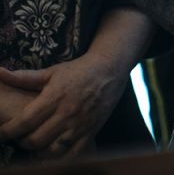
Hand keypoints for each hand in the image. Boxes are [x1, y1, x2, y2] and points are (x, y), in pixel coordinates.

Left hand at [0, 54, 127, 158]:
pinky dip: (58, 157)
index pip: (24, 121)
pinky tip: (51, 151)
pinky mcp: (92, 131)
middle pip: (35, 139)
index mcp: (54, 97)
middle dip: (22, 142)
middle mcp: (67, 112)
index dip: (8, 131)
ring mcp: (80, 124)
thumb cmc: (78, 70)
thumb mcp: (51, 72)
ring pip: (51, 150)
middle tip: (19, 137)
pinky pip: (72, 154)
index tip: (1, 133)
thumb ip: (24, 77)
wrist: (110, 69)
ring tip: (34, 144)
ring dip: (38, 151)